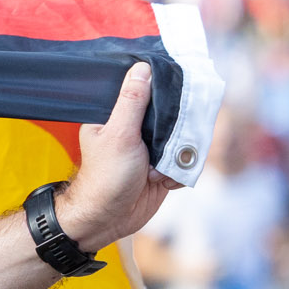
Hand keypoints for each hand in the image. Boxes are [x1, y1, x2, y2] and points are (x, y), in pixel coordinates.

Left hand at [58, 62, 178, 253]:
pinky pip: (183, 161)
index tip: (179, 83)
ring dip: (178, 153)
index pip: (143, 91)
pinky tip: (163, 180)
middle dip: (176, 127)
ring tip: (159, 167)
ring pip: (181, 138)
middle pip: (168, 114)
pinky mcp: (162, 167)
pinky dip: (180, 171)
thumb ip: (132, 102)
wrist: (108, 220)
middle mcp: (132, 130)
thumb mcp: (119, 134)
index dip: (161, 87)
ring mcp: (149, 149)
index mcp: (115, 116)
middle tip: (170, 139)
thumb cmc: (105, 177)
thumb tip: (142, 68)